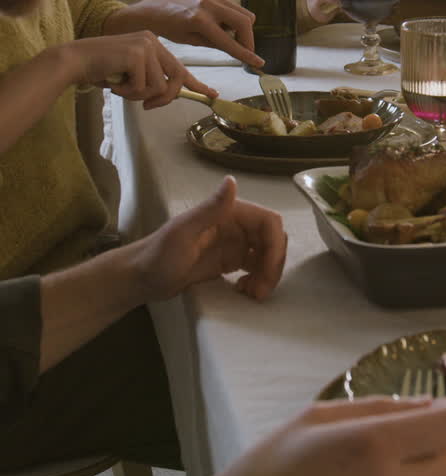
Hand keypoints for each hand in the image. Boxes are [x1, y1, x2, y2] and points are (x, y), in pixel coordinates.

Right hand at [59, 32, 216, 107]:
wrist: (75, 61)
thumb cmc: (100, 70)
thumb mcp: (130, 75)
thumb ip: (149, 81)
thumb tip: (166, 96)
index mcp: (152, 44)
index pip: (180, 67)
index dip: (196, 84)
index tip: (212, 95)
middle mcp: (152, 41)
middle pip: (175, 78)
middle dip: (166, 98)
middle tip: (149, 107)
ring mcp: (145, 45)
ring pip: (158, 87)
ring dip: (137, 95)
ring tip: (119, 87)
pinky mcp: (137, 54)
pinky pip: (143, 87)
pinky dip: (127, 92)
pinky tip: (114, 83)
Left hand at [106, 0, 263, 66]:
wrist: (156, 8)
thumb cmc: (169, 28)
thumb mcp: (191, 41)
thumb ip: (216, 44)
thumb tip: (237, 49)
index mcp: (200, 21)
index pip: (229, 41)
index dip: (246, 54)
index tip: (258, 63)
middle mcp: (209, 6)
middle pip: (244, 22)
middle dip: (249, 40)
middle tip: (246, 53)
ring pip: (244, 14)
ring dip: (244, 30)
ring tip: (233, 41)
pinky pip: (236, 9)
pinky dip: (236, 21)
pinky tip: (225, 29)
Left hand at [129, 175, 286, 301]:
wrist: (140, 278)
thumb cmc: (158, 255)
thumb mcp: (183, 233)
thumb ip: (210, 209)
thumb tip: (232, 181)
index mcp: (228, 212)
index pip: (268, 222)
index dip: (275, 245)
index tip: (268, 270)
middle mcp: (235, 225)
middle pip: (272, 240)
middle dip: (273, 265)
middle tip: (260, 291)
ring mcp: (233, 243)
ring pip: (267, 255)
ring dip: (267, 274)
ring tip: (253, 294)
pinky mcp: (229, 261)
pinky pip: (256, 267)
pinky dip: (258, 279)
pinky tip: (245, 291)